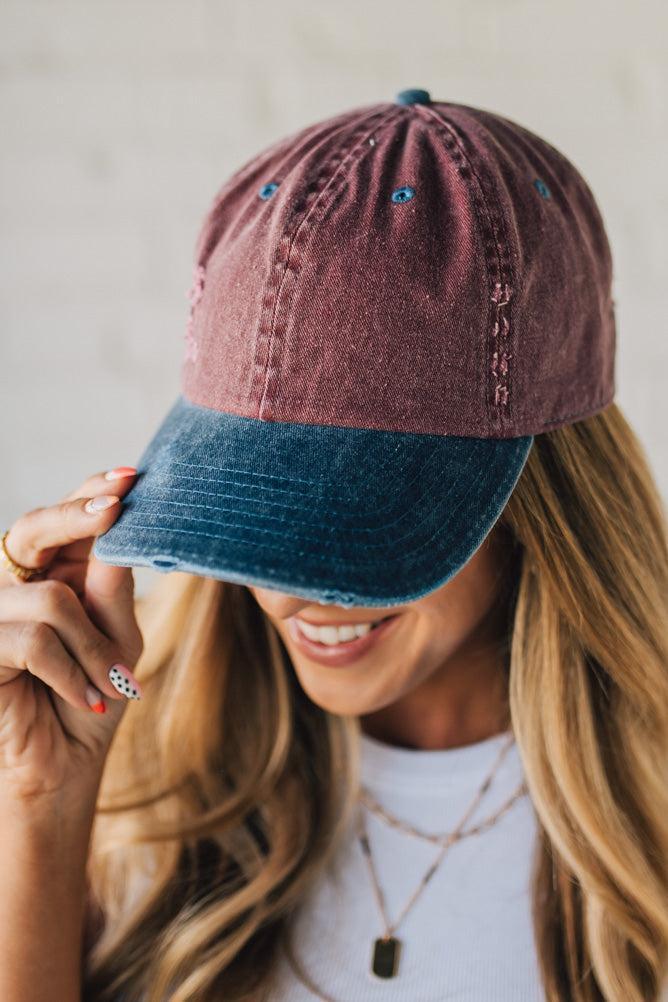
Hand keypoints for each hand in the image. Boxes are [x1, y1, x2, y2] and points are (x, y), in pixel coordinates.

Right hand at [0, 467, 143, 808]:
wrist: (64, 767)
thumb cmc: (95, 694)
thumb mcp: (119, 638)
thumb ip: (113, 588)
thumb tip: (118, 528)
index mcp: (54, 571)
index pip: (65, 518)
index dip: (91, 491)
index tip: (131, 477)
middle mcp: (16, 583)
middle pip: (34, 527)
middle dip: (79, 515)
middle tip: (117, 507)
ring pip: (51, 598)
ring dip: (95, 646)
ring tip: (117, 682)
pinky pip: (33, 640)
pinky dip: (72, 671)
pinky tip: (90, 698)